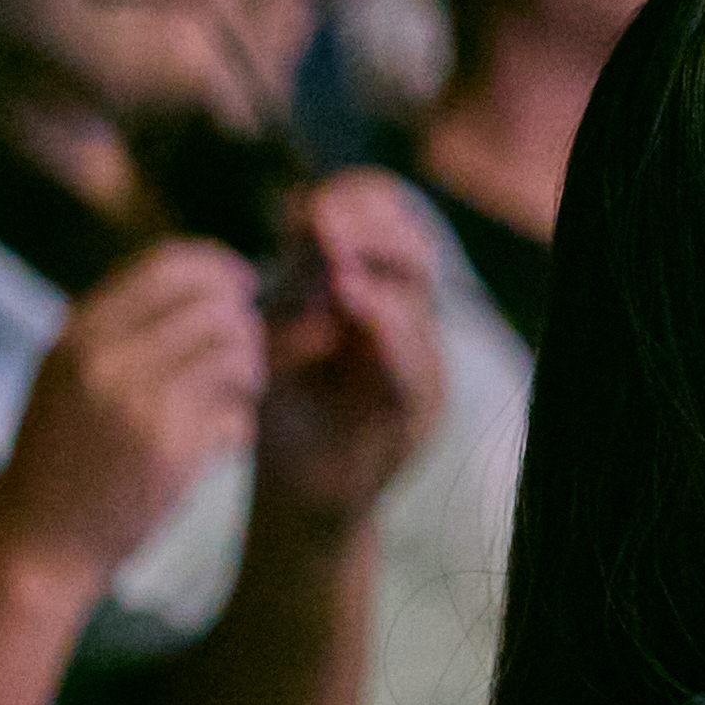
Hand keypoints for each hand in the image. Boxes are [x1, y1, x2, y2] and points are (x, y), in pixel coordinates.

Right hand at [0, 240, 266, 581]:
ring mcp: (140, 401)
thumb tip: (224, 279)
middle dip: (244, 328)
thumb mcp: (73, 374)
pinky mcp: (172, 447)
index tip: (242, 285)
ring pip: (237, 354)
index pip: (169, 264)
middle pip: (216, 306)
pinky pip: (238, 412)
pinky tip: (212, 443)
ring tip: (228, 399)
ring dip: (248, 375)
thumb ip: (132, 326)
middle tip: (239, 359)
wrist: (39, 539)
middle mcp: (105, 358)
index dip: (219, 267)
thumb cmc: (65, 453)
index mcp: (78, 332)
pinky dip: (236, 425)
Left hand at [252, 172, 448, 526]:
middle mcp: (412, 331)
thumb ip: (300, 284)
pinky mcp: (421, 415)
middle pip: (413, 257)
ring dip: (377, 272)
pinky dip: (386, 327)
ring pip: (418, 304)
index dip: (362, 209)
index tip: (311, 204)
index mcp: (381, 304)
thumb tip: (305, 208)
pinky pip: (415, 363)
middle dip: (371, 233)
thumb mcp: (280, 338)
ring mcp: (424, 373)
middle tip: (322, 223)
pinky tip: (353, 303)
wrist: (299, 499)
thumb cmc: (283, 414)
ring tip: (333, 259)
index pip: (394, 232)